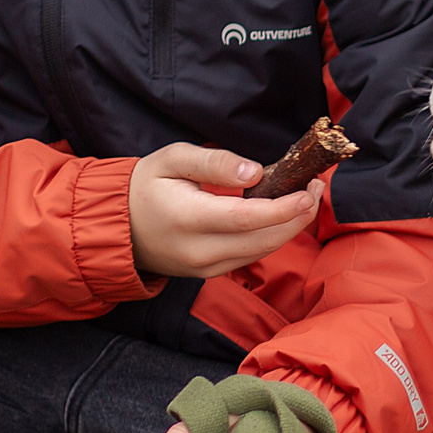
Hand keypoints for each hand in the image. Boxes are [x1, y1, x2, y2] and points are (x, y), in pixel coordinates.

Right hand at [129, 143, 322, 279]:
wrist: (117, 226)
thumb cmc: (145, 186)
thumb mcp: (172, 159)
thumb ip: (214, 163)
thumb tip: (255, 172)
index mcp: (187, 219)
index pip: (247, 219)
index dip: (284, 207)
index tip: (309, 190)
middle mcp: (198, 251)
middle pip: (263, 241)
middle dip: (297, 217)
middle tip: (315, 188)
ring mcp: (204, 267)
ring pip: (261, 252)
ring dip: (289, 228)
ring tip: (306, 198)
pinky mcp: (209, 274)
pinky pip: (249, 257)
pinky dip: (272, 237)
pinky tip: (282, 215)